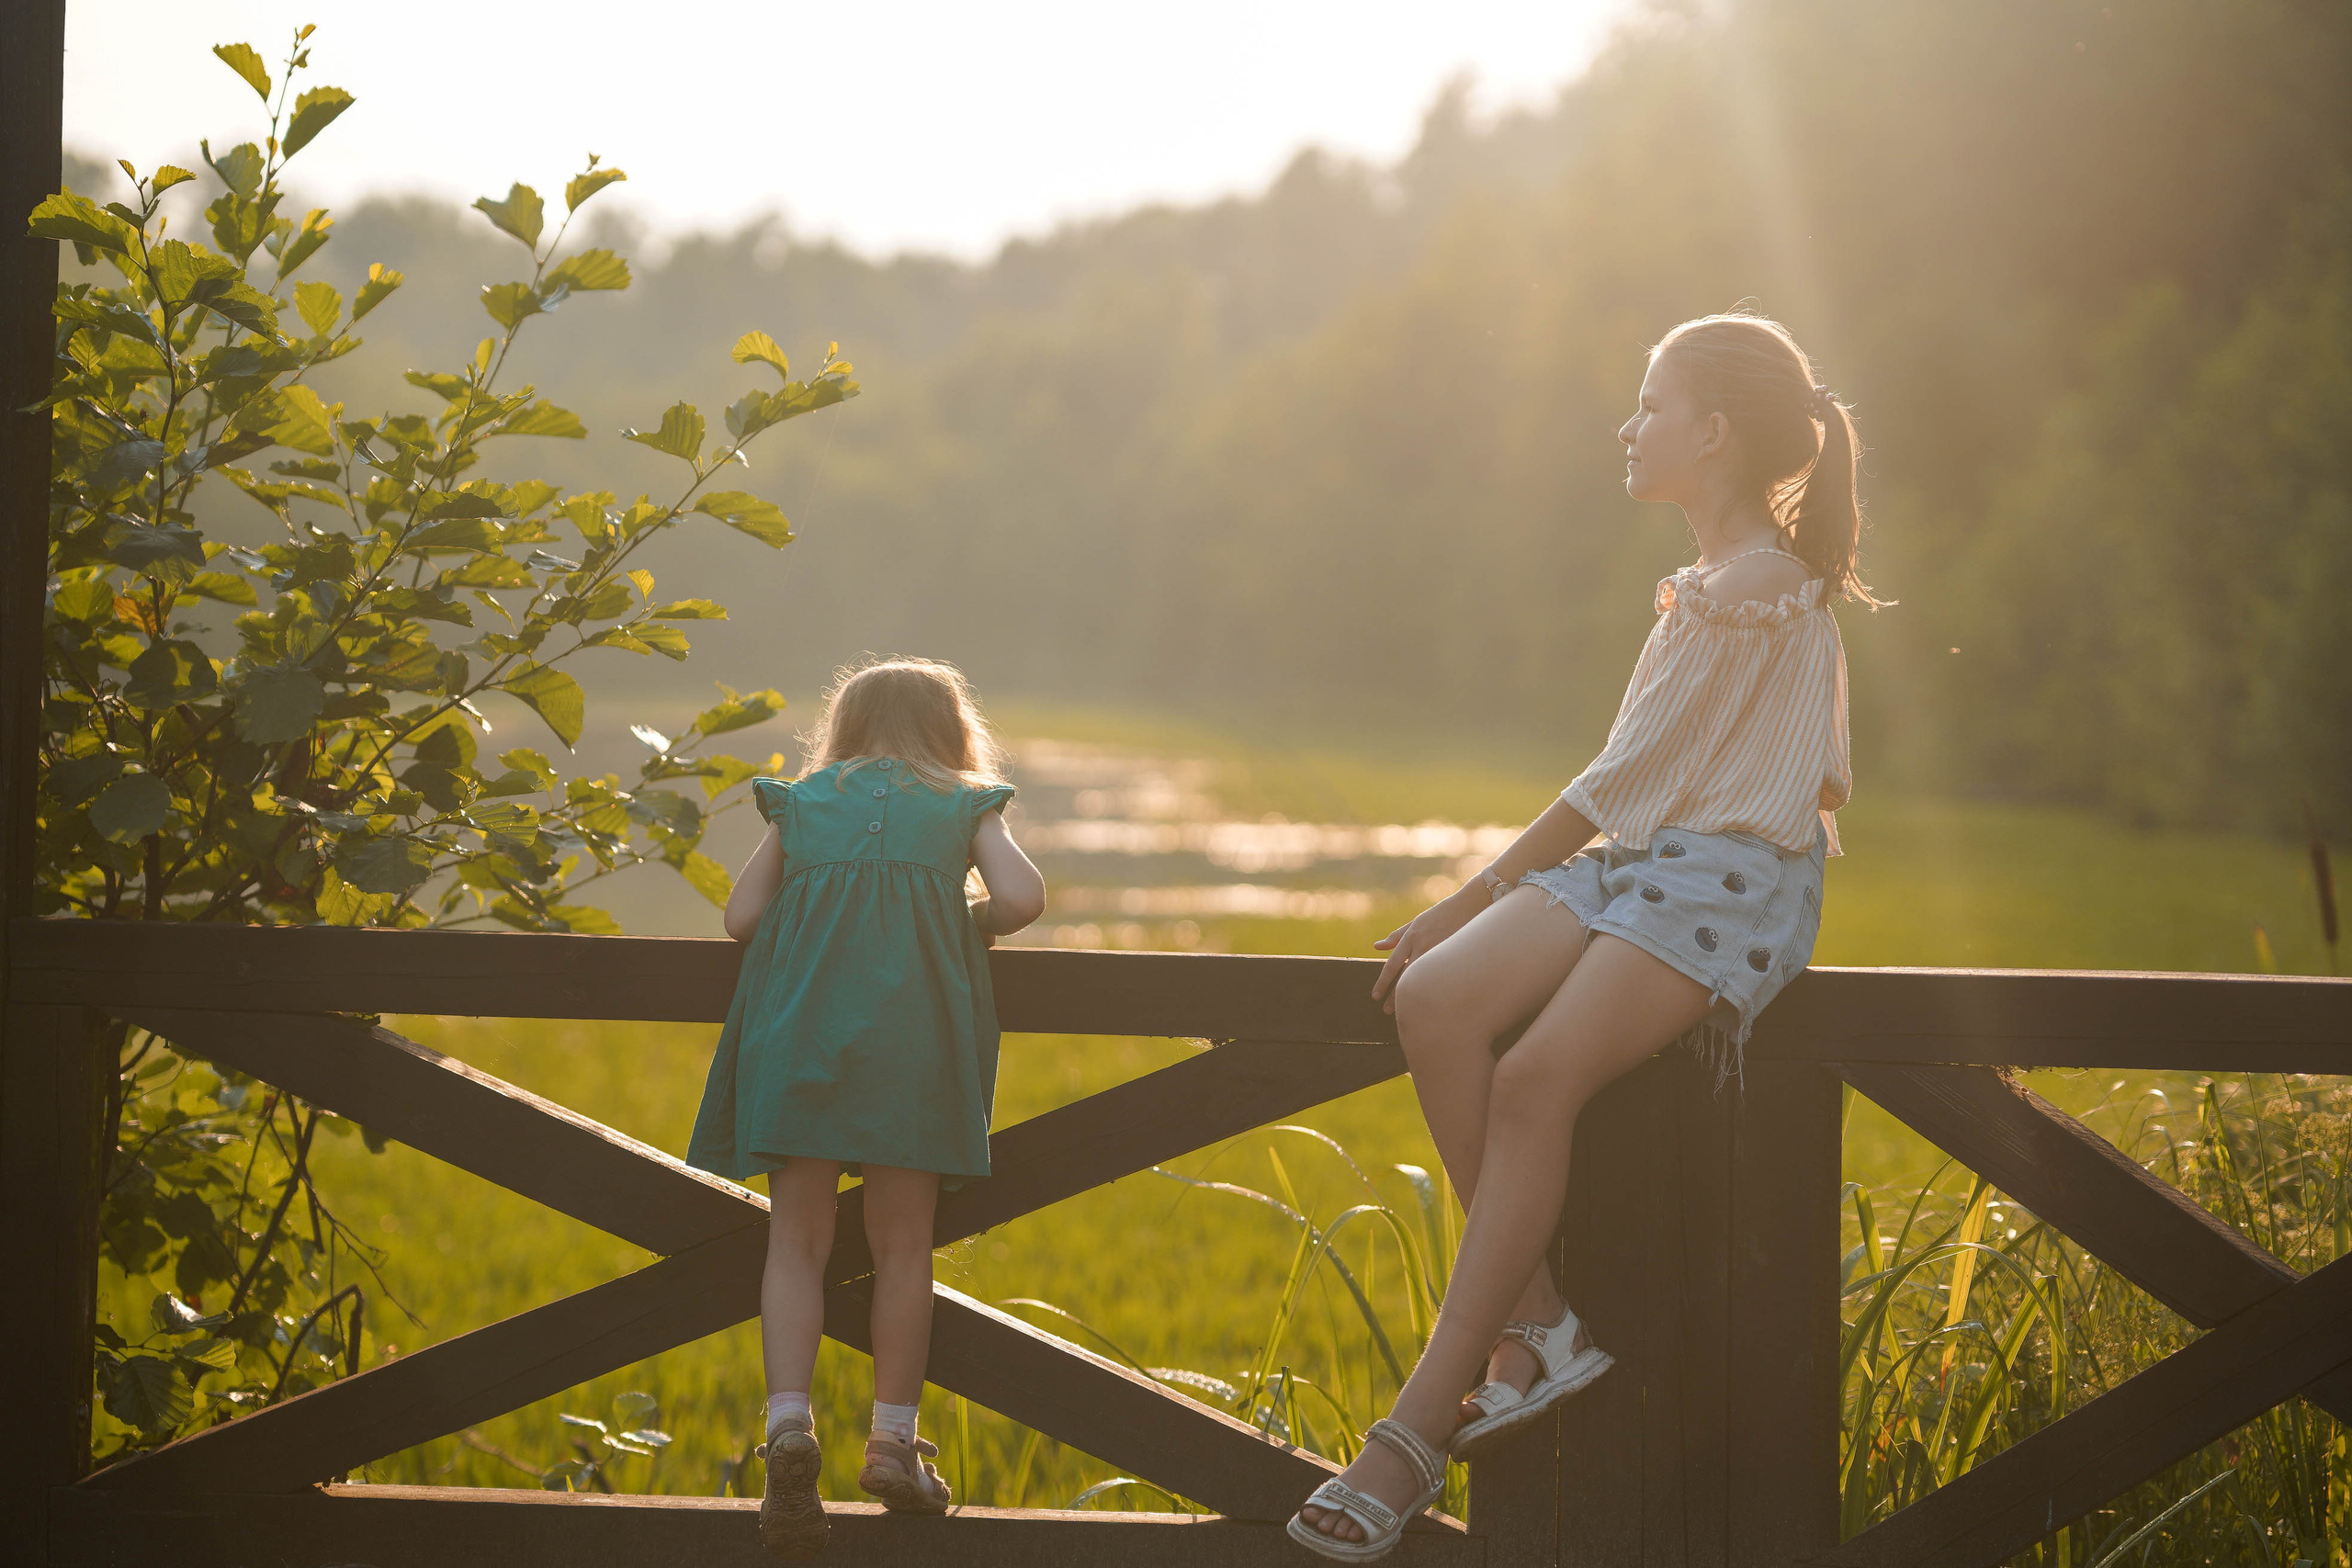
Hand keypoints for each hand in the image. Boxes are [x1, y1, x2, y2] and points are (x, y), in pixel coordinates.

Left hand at [1370, 884, 1485, 1013]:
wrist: (1472, 904)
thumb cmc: (1442, 913)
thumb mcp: (1417, 922)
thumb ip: (1397, 935)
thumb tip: (1377, 946)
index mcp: (1411, 937)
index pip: (1392, 965)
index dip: (1383, 982)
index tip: (1376, 997)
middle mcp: (1422, 944)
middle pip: (1404, 976)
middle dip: (1395, 996)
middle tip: (1387, 1011)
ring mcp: (1440, 951)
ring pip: (1423, 978)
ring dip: (1414, 996)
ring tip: (1408, 1012)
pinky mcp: (1455, 955)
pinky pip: (1442, 976)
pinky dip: (1435, 989)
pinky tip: (1433, 1002)